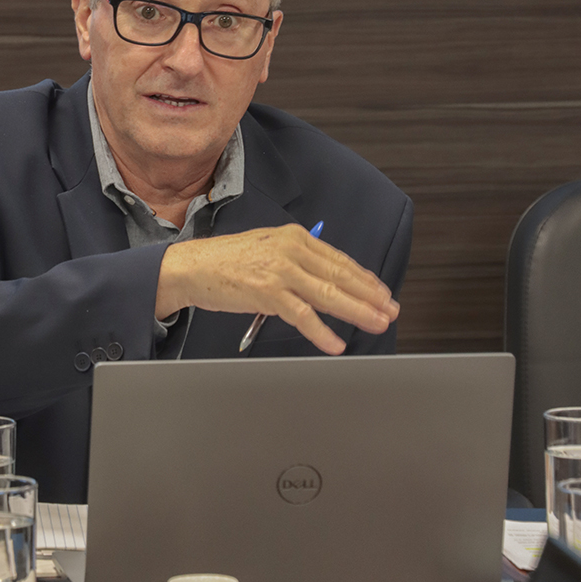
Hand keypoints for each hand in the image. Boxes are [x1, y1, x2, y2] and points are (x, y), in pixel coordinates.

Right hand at [156, 224, 398, 355]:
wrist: (191, 267)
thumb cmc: (226, 263)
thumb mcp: (267, 250)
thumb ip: (296, 261)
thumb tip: (327, 283)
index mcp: (294, 237)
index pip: (339, 260)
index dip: (365, 278)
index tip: (381, 292)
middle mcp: (291, 249)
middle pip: (341, 276)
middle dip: (370, 296)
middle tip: (390, 310)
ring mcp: (280, 271)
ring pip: (329, 294)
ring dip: (358, 311)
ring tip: (377, 323)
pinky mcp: (267, 292)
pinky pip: (303, 316)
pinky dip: (322, 332)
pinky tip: (335, 344)